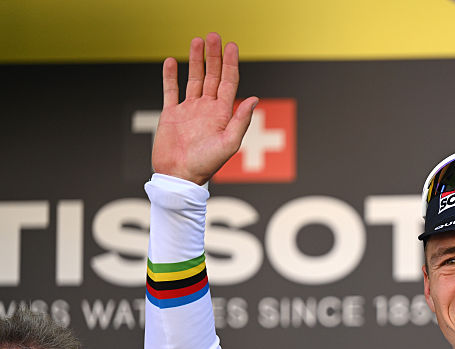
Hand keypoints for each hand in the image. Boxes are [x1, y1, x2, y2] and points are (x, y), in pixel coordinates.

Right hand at [152, 32, 258, 184]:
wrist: (179, 176)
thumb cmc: (206, 164)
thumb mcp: (228, 144)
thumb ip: (240, 120)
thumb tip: (253, 98)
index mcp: (222, 114)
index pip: (229, 82)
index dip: (230, 64)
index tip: (231, 46)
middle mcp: (207, 109)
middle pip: (212, 76)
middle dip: (214, 56)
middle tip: (213, 36)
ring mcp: (189, 110)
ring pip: (193, 79)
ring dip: (195, 60)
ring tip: (197, 41)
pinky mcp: (171, 114)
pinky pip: (170, 91)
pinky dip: (170, 76)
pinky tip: (171, 62)